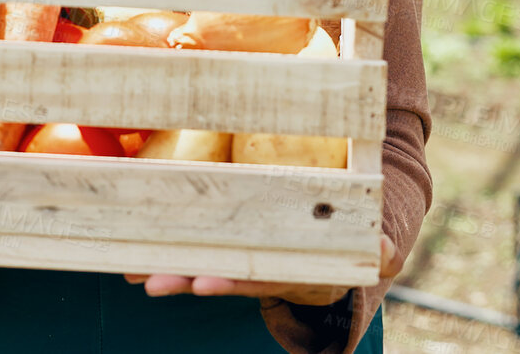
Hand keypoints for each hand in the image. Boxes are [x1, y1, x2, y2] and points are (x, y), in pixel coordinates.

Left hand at [124, 235, 398, 305]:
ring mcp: (249, 263)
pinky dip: (169, 251)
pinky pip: (198, 248)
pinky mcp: (235, 246)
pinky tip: (135, 255)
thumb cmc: (360, 235)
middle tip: (150, 281)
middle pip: (222, 276)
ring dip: (168, 269)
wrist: (349, 242)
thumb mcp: (378, 245)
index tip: (204, 282)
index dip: (234, 280)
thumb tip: (385, 251)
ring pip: (204, 266)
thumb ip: (382, 248)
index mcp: (300, 272)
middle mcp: (269, 272)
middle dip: (185, 279)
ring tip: (133, 273)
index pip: (263, 277)